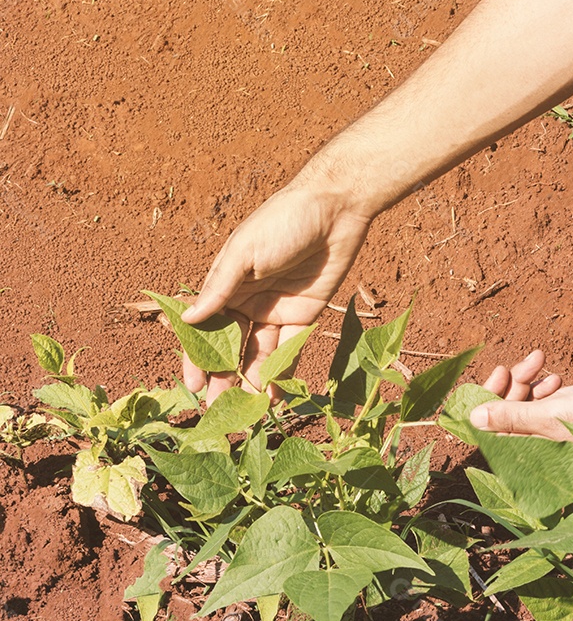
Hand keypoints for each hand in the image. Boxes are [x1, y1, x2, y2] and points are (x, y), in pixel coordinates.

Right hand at [181, 177, 370, 402]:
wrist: (335, 208)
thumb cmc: (283, 221)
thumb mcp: (244, 251)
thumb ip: (219, 287)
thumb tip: (188, 319)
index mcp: (226, 284)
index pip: (205, 328)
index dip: (197, 357)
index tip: (193, 386)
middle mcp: (247, 301)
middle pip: (231, 347)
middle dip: (224, 378)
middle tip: (219, 410)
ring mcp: (276, 310)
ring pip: (259, 354)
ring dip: (251, 381)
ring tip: (247, 412)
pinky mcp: (306, 316)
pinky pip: (290, 349)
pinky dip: (282, 373)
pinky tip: (274, 397)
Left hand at [470, 350, 572, 441]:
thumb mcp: (553, 416)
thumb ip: (513, 418)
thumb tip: (472, 418)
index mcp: (529, 452)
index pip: (490, 429)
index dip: (487, 400)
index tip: (498, 374)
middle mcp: (534, 442)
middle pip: (503, 410)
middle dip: (510, 384)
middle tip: (521, 365)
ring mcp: (547, 427)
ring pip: (520, 399)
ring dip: (526, 378)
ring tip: (541, 361)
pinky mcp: (559, 413)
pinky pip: (537, 397)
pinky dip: (542, 383)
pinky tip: (555, 376)